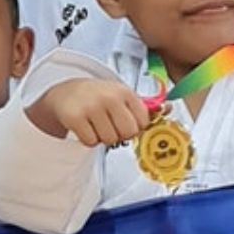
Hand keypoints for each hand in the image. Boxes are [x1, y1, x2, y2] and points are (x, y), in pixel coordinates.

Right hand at [27, 79, 151, 146]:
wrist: (65, 93)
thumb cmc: (98, 96)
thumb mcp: (121, 96)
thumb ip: (144, 106)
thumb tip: (168, 108)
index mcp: (124, 92)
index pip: (142, 121)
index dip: (135, 126)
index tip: (125, 121)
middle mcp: (109, 97)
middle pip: (128, 133)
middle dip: (120, 134)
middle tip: (110, 125)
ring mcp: (91, 107)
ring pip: (109, 140)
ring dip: (103, 137)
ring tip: (96, 124)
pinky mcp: (75, 117)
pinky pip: (91, 142)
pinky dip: (88, 139)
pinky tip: (86, 127)